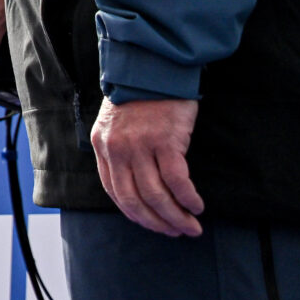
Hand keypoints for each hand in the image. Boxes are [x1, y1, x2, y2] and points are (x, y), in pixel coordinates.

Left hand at [90, 96, 203, 236]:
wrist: (153, 66)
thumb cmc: (140, 96)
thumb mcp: (117, 124)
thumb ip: (121, 151)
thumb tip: (138, 187)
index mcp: (103, 146)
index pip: (115, 193)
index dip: (136, 214)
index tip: (154, 225)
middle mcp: (118, 149)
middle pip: (135, 200)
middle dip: (157, 222)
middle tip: (177, 232)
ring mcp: (140, 145)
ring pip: (156, 195)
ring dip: (175, 216)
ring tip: (191, 226)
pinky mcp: (165, 140)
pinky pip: (177, 180)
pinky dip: (187, 198)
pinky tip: (197, 205)